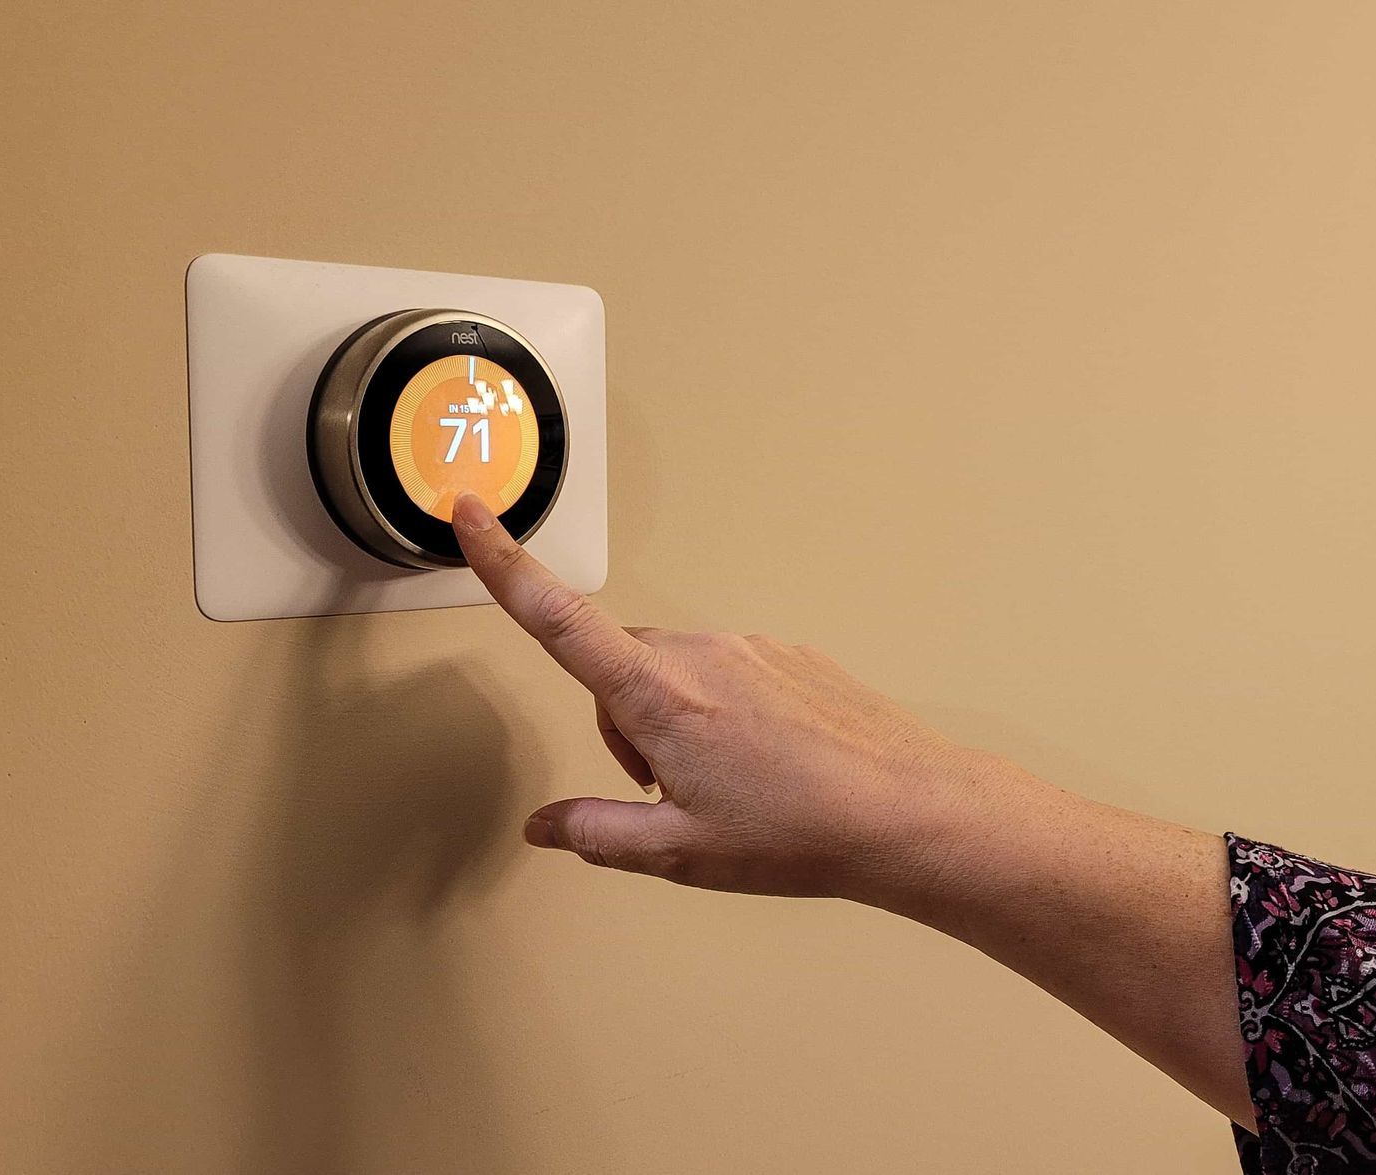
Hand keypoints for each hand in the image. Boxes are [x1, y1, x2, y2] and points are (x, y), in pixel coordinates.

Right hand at [451, 492, 1020, 899]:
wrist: (907, 812)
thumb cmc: (798, 835)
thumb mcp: (681, 853)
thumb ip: (599, 833)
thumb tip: (545, 826)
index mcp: (658, 695)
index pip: (559, 620)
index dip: (505, 565)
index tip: (467, 512)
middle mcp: (701, 653)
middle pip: (620, 667)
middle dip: (624, 723)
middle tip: (672, 794)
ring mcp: (753, 648)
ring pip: (677, 673)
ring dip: (678, 720)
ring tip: (732, 789)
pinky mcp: (793, 656)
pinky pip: (732, 673)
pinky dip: (728, 714)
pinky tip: (770, 768)